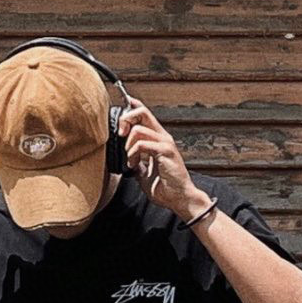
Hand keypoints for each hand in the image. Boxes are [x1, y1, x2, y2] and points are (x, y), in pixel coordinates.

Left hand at [120, 97, 211, 220]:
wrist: (180, 198)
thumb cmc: (166, 188)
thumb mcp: (144, 173)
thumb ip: (137, 163)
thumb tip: (126, 160)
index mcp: (159, 139)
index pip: (146, 114)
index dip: (133, 106)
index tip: (123, 103)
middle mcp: (163, 137)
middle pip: (142, 113)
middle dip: (126, 120)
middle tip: (121, 135)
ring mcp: (165, 143)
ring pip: (139, 129)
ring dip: (128, 146)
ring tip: (130, 161)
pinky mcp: (165, 151)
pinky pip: (142, 144)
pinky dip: (133, 154)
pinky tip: (133, 165)